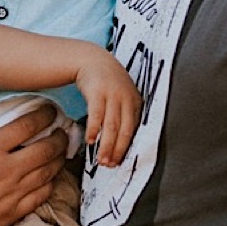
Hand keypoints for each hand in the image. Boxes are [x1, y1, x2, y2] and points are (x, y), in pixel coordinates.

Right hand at [0, 108, 66, 225]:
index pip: (27, 125)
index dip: (44, 116)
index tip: (49, 112)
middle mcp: (5, 170)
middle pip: (46, 149)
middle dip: (59, 138)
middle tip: (62, 132)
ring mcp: (11, 194)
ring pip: (48, 173)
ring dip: (58, 160)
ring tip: (60, 154)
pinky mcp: (11, 215)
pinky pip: (41, 197)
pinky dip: (49, 185)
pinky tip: (48, 180)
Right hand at [76, 51, 139, 168]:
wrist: (93, 60)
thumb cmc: (108, 83)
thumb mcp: (122, 96)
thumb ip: (124, 114)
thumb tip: (121, 142)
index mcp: (136, 102)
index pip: (134, 130)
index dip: (126, 148)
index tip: (119, 162)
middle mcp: (127, 98)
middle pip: (124, 130)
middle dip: (117, 150)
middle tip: (110, 165)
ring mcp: (113, 94)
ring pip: (111, 125)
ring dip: (106, 145)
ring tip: (101, 160)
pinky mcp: (97, 91)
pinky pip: (96, 114)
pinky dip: (93, 129)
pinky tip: (90, 141)